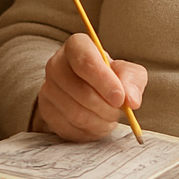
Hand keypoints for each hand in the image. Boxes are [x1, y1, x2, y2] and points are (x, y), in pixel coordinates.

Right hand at [31, 33, 147, 142]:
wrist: (93, 89)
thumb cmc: (111, 77)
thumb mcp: (128, 73)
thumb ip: (133, 81)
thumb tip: (131, 101)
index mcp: (77, 46)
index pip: (85, 62)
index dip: (104, 82)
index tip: (120, 99)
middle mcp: (56, 64)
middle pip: (80, 91)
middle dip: (105, 107)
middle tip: (118, 111)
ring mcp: (47, 88)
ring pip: (74, 113)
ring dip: (99, 122)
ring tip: (109, 118)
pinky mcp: (46, 111)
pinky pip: (68, 128)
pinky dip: (88, 132)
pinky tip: (97, 124)